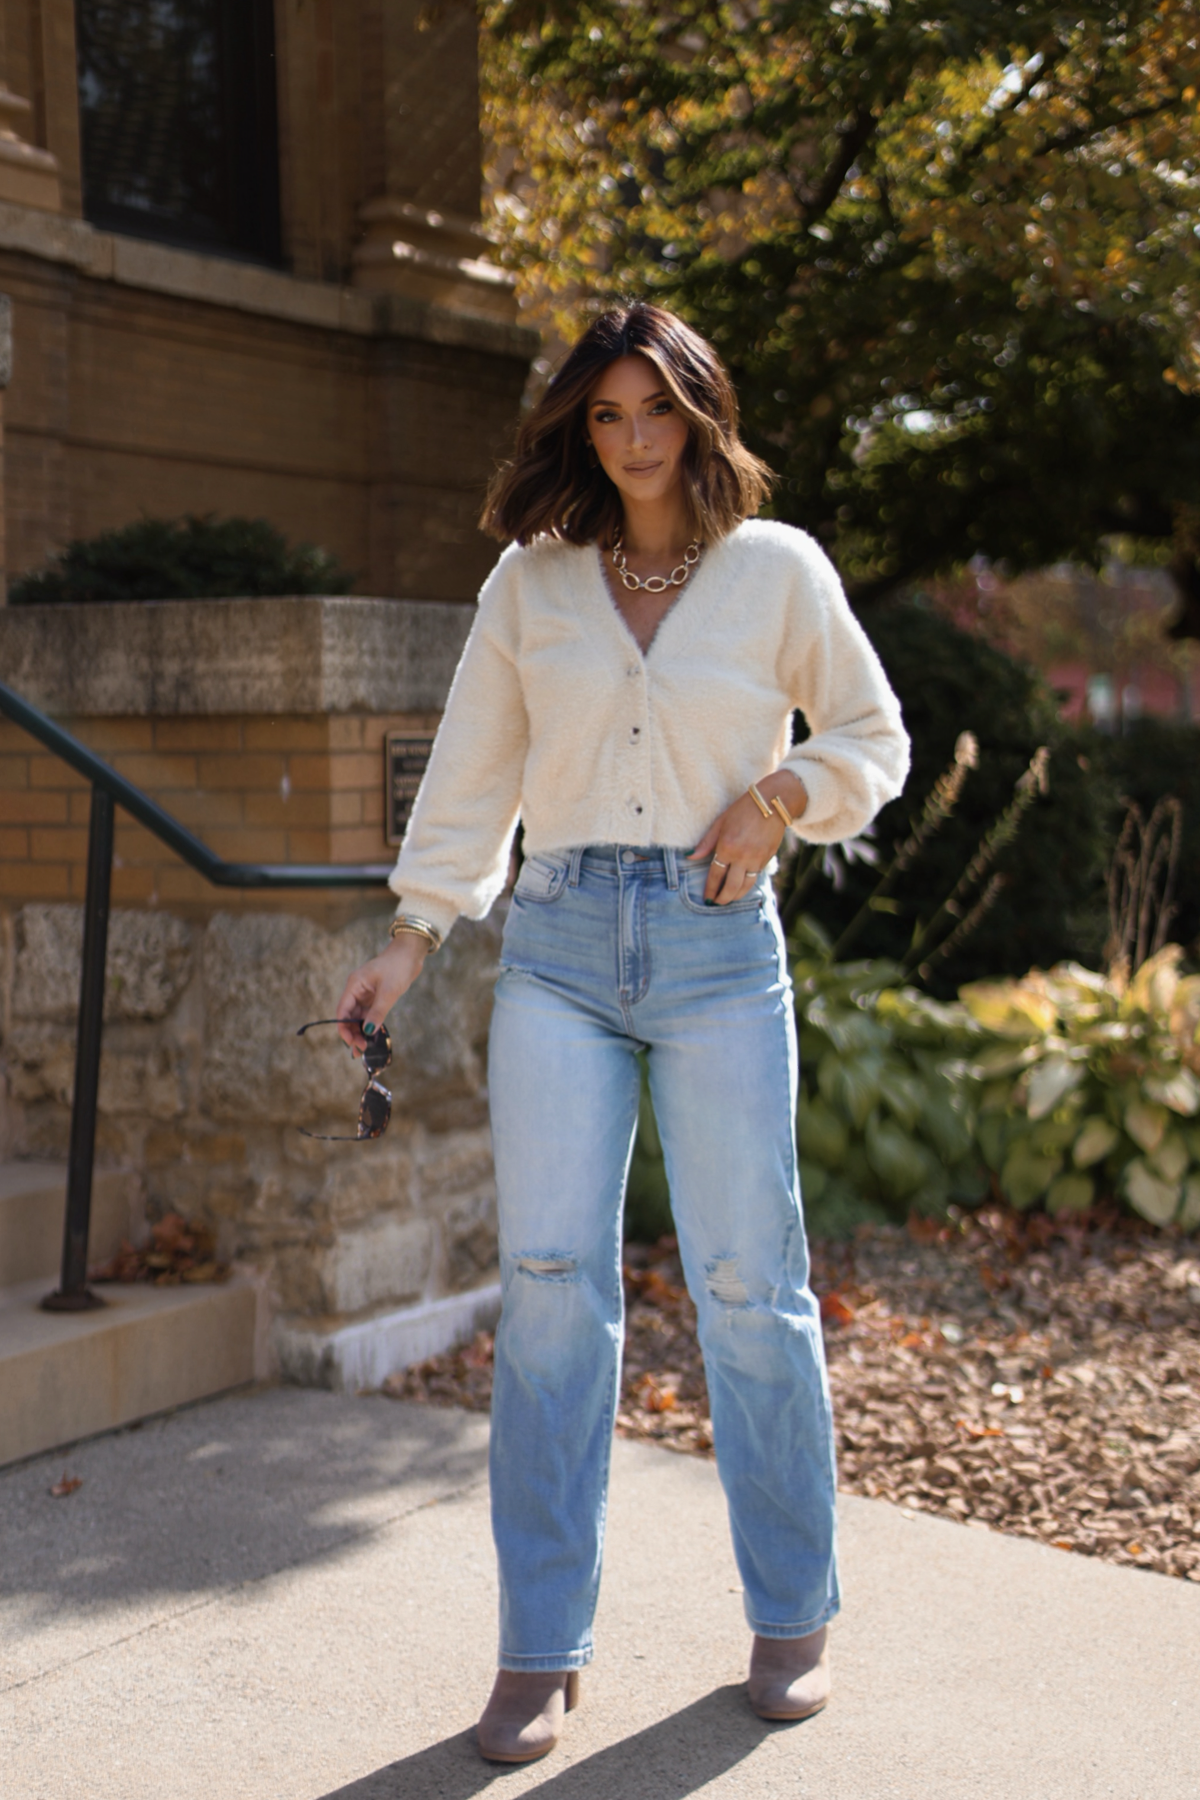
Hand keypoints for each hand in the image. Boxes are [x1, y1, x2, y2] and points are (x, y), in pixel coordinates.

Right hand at [334, 934, 428, 1054]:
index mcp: (354, 985)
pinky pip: (370, 1014)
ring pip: (359, 1017)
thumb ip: (377, 1012)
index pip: (343, 1010)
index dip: (344, 1028)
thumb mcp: (388, 991)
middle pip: (349, 1016)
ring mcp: (366, 994)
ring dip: (361, 1032)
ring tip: (365, 1048)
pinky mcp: (376, 996)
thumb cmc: (398, 967)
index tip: (351, 1043)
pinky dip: (371, 1025)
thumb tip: (368, 1031)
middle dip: (353, 1033)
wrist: (411, 954)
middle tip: (361, 1049)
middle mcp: (357, 990)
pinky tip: (373, 1037)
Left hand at [688, 772, 806, 904]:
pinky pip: (755, 877)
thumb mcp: (720, 822)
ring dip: (736, 896)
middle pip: (731, 886)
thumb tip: (690, 857)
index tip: (707, 898)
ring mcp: (756, 859)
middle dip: (723, 899)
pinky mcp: (767, 859)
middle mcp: (742, 856)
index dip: (710, 889)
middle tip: (717, 904)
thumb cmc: (743, 809)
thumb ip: (706, 843)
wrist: (772, 802)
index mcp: (727, 846)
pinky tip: (741, 887)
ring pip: (745, 886)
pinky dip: (748, 885)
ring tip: (729, 899)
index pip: (716, 875)